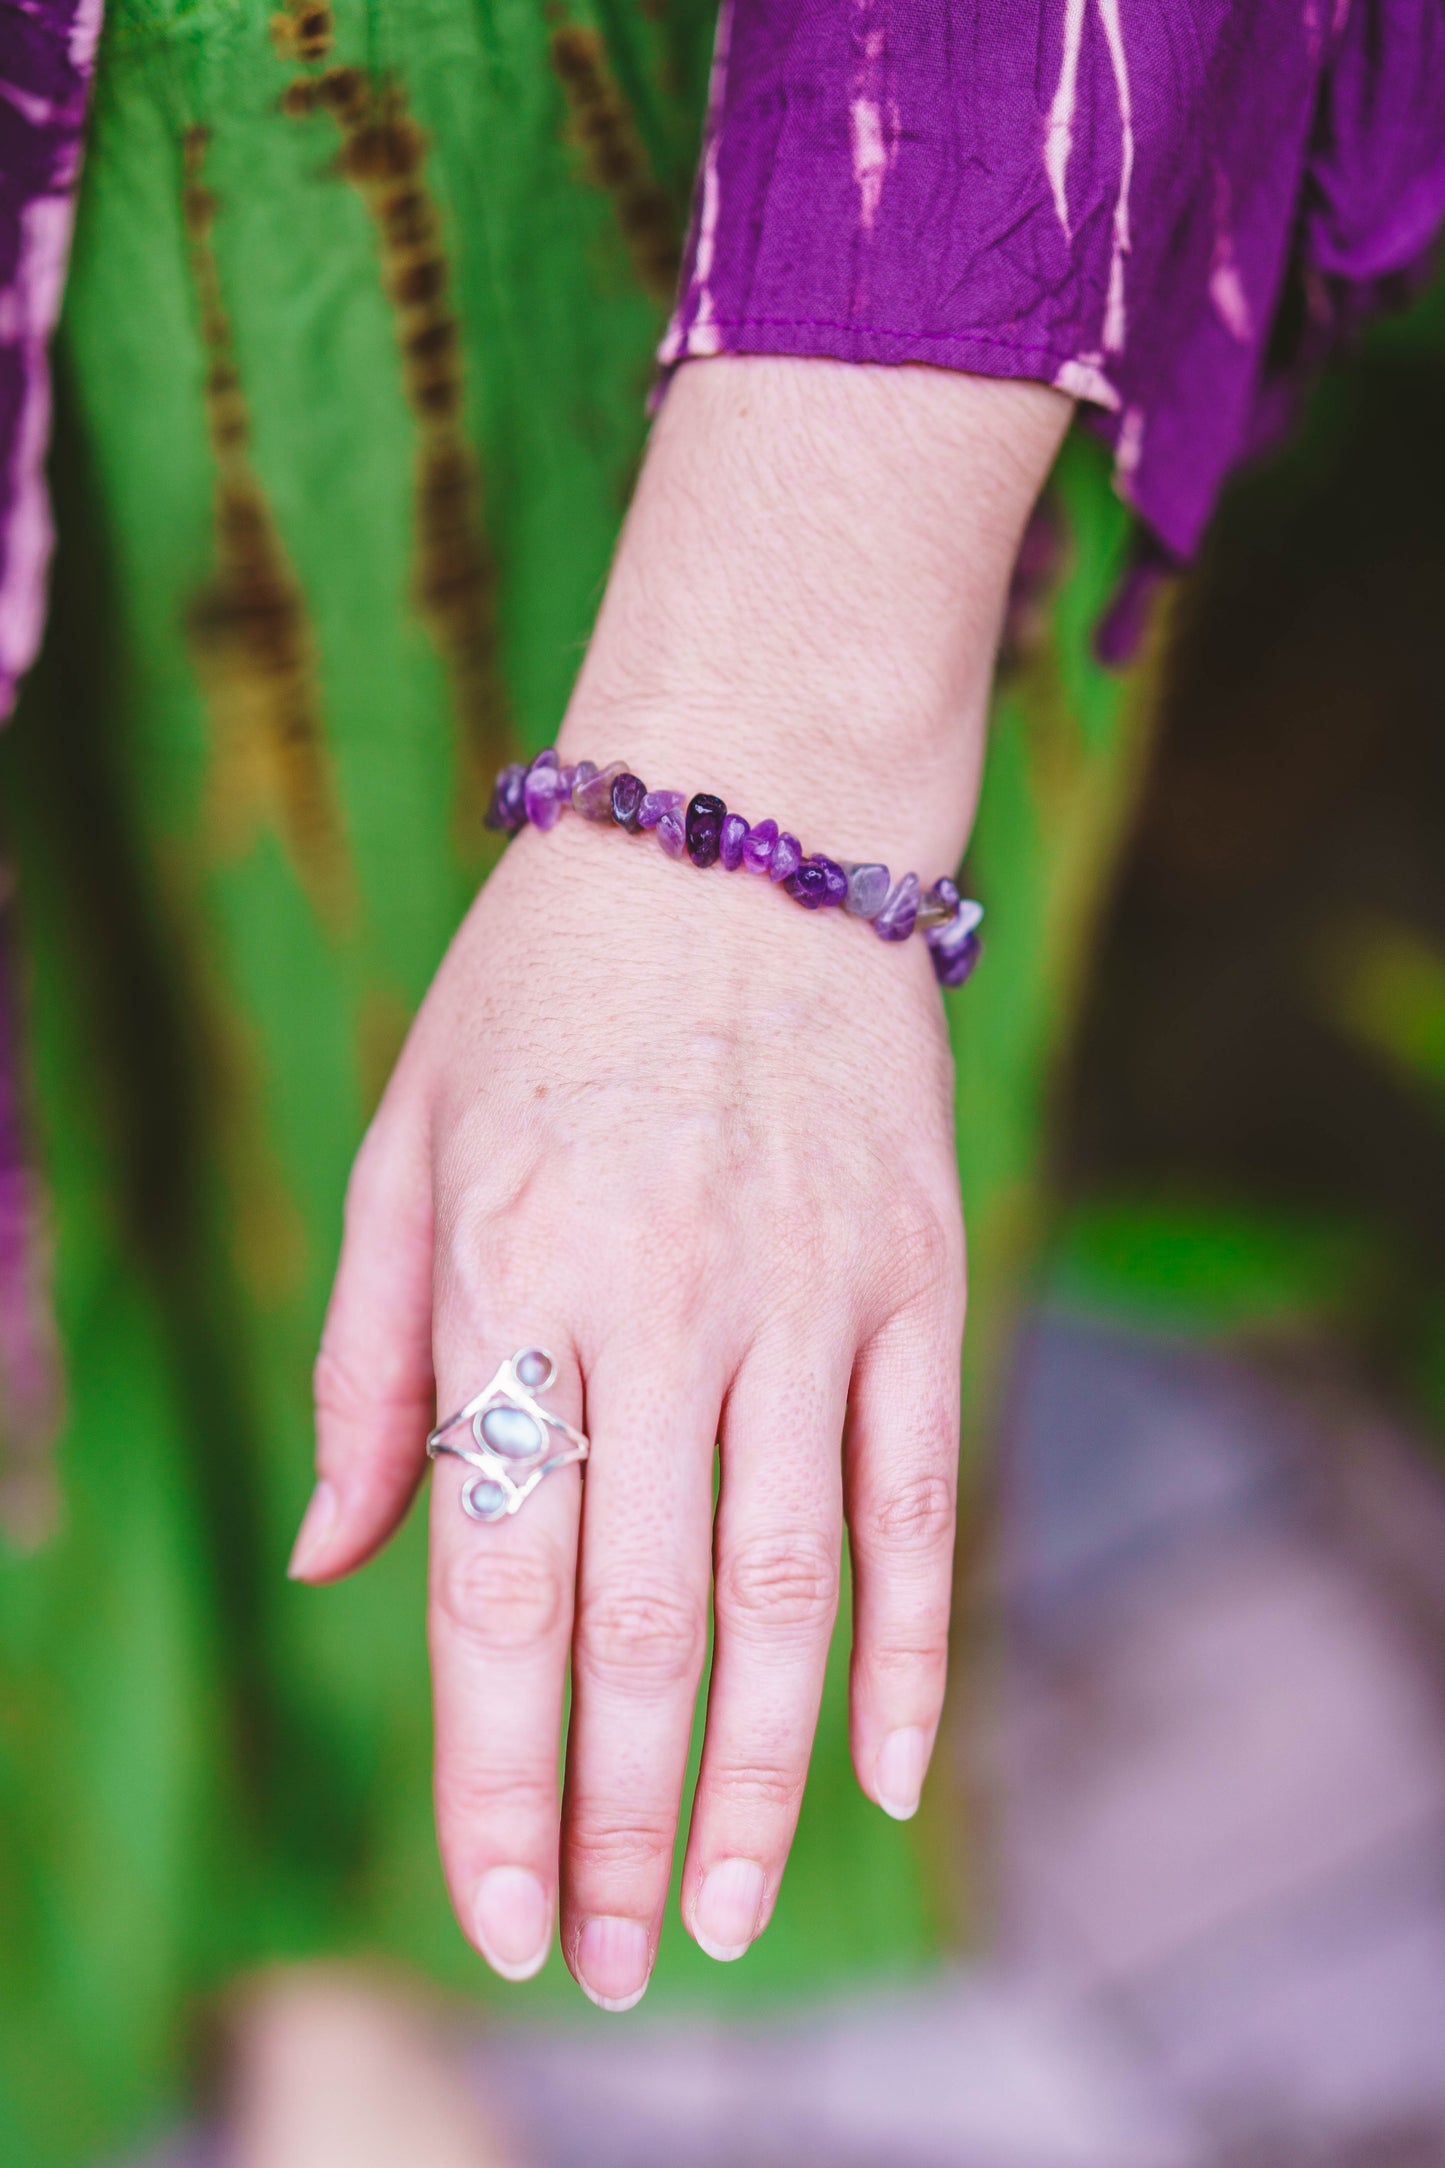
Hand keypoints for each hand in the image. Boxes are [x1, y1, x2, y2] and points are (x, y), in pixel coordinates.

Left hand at [305, 811, 962, 2005]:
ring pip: (786, 1588)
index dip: (494, 1775)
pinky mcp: (916, 1272)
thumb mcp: (406, 1146)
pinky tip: (895, 1769)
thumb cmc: (541, 990)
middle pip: (640, 1623)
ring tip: (740, 1914)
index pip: (492, 1585)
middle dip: (622, 1822)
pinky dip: (908, 1644)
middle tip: (620, 1961)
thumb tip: (338, 1567)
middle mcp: (659, 1304)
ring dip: (766, 1778)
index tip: (505, 1912)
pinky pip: (916, 1492)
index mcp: (507, 1279)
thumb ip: (372, 1364)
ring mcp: (805, 1293)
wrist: (743, 826)